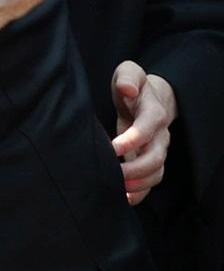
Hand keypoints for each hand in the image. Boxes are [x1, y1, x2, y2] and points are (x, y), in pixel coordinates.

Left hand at [111, 61, 175, 205]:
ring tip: (120, 191)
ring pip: (157, 172)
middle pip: (156, 156)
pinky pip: (151, 180)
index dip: (133, 139)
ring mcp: (156, 149)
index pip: (148, 128)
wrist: (147, 97)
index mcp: (153, 113)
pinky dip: (141, 192)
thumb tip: (127, 89)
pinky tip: (125, 198)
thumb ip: (128, 78)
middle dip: (137, 168)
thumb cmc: (132, 85)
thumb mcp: (129, 72)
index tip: (112, 147)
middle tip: (115, 174)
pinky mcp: (148, 159)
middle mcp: (159, 134)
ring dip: (141, 184)